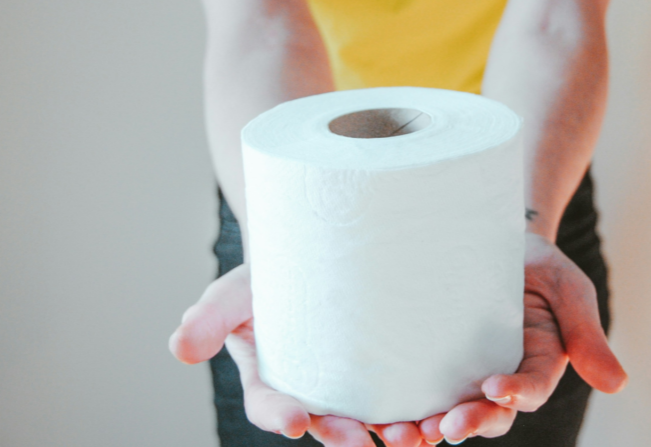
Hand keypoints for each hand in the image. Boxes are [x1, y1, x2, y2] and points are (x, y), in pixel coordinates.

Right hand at [168, 263, 424, 446]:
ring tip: (411, 436)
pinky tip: (438, 414)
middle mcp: (310, 388)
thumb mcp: (231, 293)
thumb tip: (179, 350)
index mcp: (269, 379)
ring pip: (368, 417)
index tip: (297, 420)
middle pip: (325, 421)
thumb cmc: (264, 278)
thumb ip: (208, 318)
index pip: (270, 405)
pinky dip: (417, 408)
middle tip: (361, 442)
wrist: (309, 255)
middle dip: (342, 435)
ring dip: (388, 431)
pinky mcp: (382, 367)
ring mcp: (349, 381)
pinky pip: (400, 393)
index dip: (280, 415)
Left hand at [416, 233, 626, 444]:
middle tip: (441, 429)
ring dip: (428, 427)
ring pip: (452, 409)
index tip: (494, 389)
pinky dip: (403, 405)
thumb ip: (587, 333)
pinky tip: (378, 416)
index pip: (531, 388)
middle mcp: (503, 372)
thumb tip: (617, 385)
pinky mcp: (435, 358)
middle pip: (490, 412)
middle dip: (468, 423)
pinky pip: (421, 388)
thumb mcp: (568, 288)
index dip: (515, 394)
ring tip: (402, 434)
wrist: (493, 236)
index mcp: (539, 361)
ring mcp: (467, 368)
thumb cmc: (537, 264)